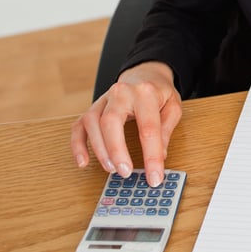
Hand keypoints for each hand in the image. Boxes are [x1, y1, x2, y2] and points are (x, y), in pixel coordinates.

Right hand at [70, 61, 181, 187]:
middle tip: (125, 172)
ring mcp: (103, 100)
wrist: (144, 74)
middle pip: (111, 121)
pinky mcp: (92, 108)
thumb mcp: (173, 107)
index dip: (151, 155)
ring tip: (111, 169)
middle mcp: (121, 93)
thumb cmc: (159, 93)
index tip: (154, 177)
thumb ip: (165, 131)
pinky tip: (83, 162)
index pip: (148, 126)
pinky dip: (78, 145)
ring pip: (92, 123)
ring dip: (99, 149)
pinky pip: (78, 126)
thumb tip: (159, 157)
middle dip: (117, 150)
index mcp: (145, 92)